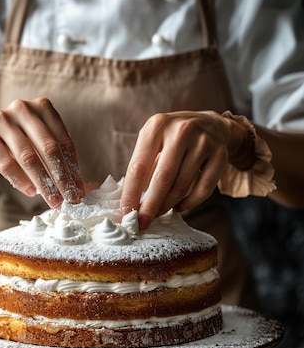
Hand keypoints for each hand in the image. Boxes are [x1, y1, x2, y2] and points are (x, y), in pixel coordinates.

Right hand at [0, 97, 84, 207]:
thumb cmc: (20, 141)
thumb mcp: (40, 144)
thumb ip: (60, 161)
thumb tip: (86, 188)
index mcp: (43, 107)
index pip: (64, 142)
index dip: (73, 168)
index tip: (79, 190)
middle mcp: (23, 109)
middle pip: (48, 149)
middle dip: (61, 178)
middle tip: (69, 200)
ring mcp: (2, 119)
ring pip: (28, 157)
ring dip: (43, 183)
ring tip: (52, 200)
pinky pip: (5, 163)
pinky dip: (20, 181)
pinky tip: (31, 192)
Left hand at [120, 110, 235, 227]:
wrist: (210, 124)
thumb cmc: (173, 139)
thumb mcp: (154, 142)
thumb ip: (142, 167)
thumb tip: (130, 204)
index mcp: (157, 125)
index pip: (139, 167)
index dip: (131, 194)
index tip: (126, 214)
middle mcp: (181, 130)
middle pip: (163, 178)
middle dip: (150, 206)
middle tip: (142, 223)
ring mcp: (204, 141)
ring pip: (182, 185)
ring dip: (168, 205)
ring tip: (159, 213)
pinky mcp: (221, 154)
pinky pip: (204, 188)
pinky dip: (190, 203)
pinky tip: (179, 207)